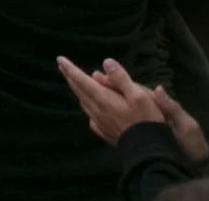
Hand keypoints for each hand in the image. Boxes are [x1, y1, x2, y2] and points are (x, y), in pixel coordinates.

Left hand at [57, 57, 202, 157]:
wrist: (148, 150)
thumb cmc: (146, 120)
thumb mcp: (138, 95)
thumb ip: (120, 78)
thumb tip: (106, 62)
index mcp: (103, 99)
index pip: (81, 80)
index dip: (70, 69)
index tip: (60, 59)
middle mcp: (97, 110)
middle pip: (79, 90)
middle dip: (70, 76)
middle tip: (62, 66)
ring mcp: (99, 122)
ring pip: (83, 102)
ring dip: (77, 90)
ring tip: (75, 82)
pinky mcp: (104, 131)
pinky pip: (90, 115)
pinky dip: (87, 105)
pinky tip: (89, 105)